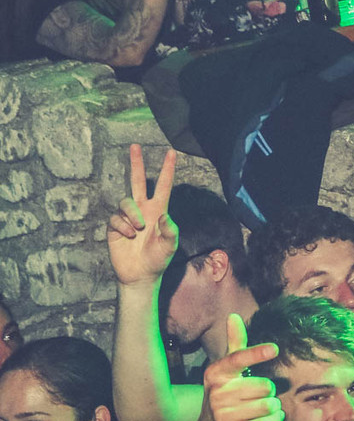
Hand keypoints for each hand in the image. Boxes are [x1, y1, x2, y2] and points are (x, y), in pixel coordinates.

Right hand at [107, 145, 177, 287]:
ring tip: (137, 229)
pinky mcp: (114, 226)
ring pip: (125, 202)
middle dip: (136, 163)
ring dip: (131, 214)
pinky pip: (115, 218)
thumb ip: (170, 231)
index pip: (163, 186)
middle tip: (134, 146)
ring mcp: (128, 217)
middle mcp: (143, 210)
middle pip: (137, 181)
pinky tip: (128, 237)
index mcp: (159, 210)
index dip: (167, 170)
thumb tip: (163, 215)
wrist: (140, 275)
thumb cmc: (158, 259)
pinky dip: (122, 226)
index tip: (171, 152)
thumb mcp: (170, 246)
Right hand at [198, 314, 281, 420]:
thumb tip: (234, 316)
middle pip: (265, 386)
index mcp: (216, 373)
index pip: (239, 359)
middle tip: (257, 396)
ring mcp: (221, 414)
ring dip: (272, 408)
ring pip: (268, 406)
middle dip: (268, 392)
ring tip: (260, 410)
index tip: (274, 349)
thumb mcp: (227, 370)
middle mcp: (216, 393)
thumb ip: (235, 344)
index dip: (256, 353)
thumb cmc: (225, 395)